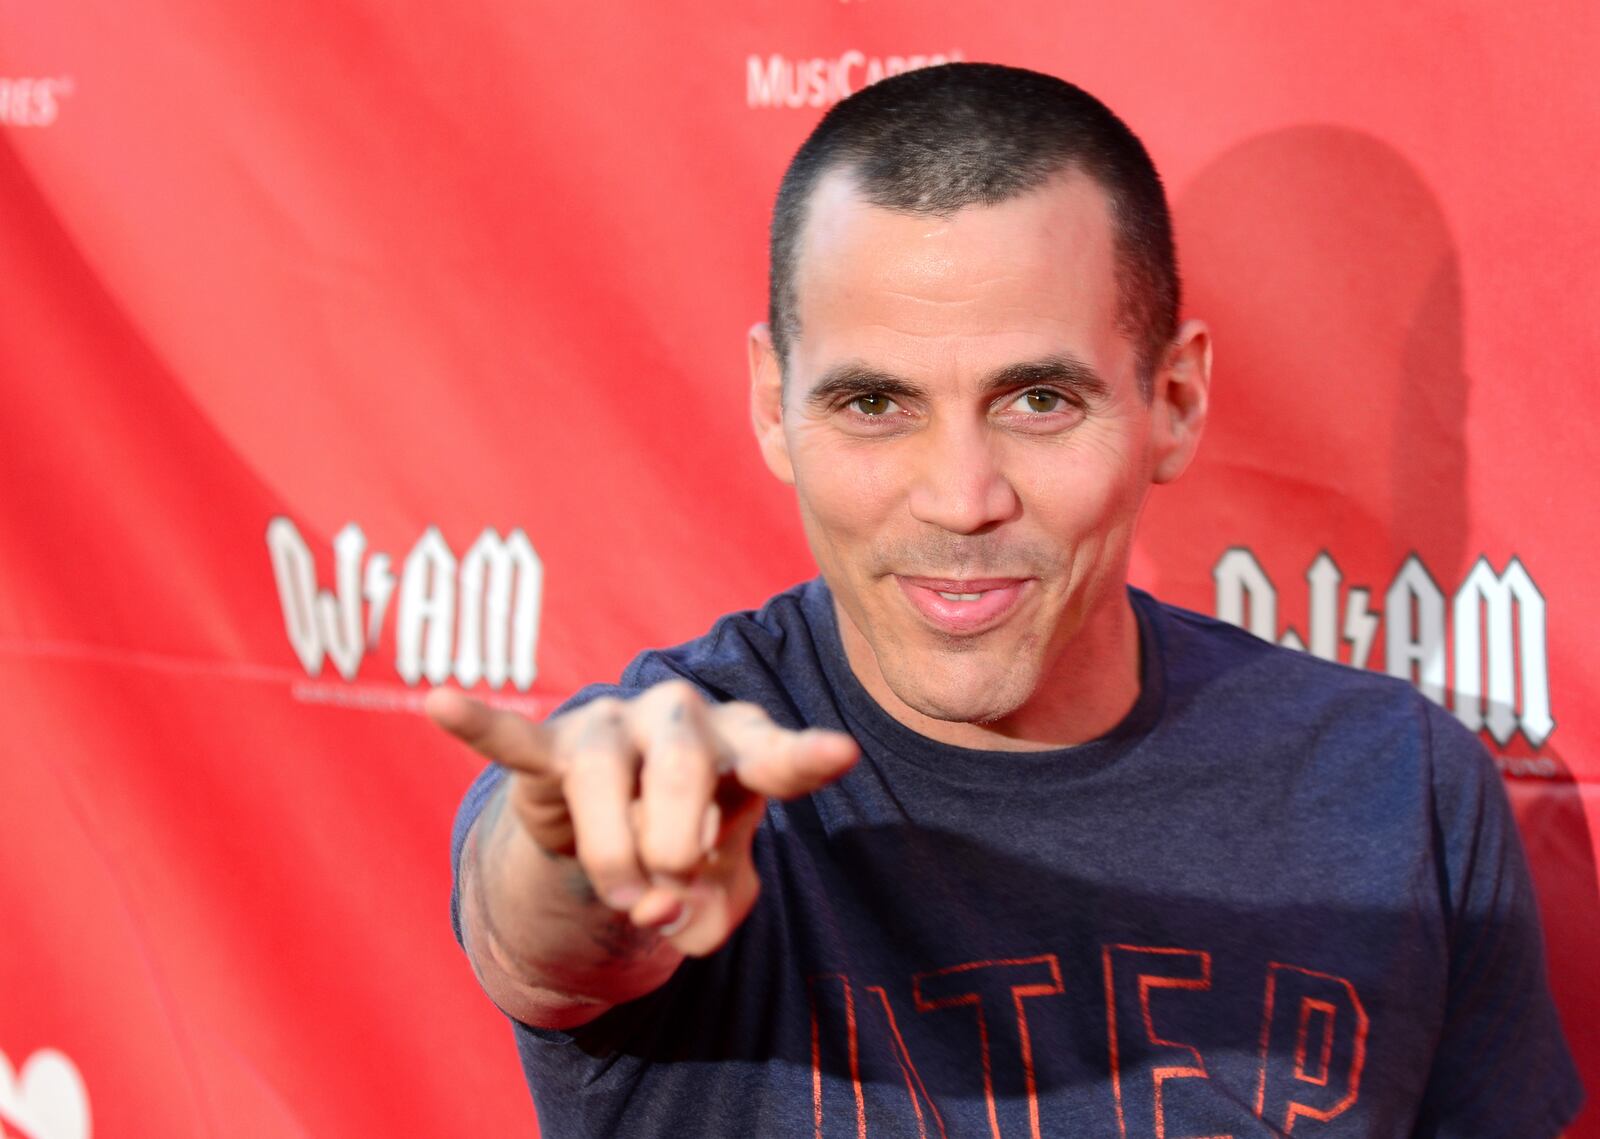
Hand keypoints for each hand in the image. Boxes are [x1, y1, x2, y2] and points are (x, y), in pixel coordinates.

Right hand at [427, 680, 857, 956]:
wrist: (623, 833)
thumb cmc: (692, 846)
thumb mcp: (720, 891)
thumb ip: (712, 906)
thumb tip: (665, 911)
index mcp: (745, 747)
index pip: (778, 756)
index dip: (805, 760)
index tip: (835, 756)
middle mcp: (683, 718)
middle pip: (683, 770)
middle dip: (677, 849)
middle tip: (672, 893)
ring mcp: (614, 724)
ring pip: (606, 781)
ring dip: (616, 856)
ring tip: (630, 897)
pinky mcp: (552, 748)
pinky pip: (514, 738)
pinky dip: (480, 726)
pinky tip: (441, 703)